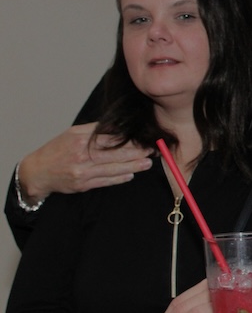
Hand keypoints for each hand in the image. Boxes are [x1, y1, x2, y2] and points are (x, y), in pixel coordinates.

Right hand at [18, 123, 152, 202]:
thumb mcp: (73, 133)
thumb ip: (95, 130)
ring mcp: (82, 173)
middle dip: (136, 153)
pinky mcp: (83, 185)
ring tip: (147, 163)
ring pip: (113, 169)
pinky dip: (119, 179)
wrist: (37, 172)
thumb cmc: (56, 150)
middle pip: (115, 155)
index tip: (143, 139)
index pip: (110, 140)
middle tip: (152, 151)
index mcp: (80, 141)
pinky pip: (105, 182)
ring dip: (133, 167)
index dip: (129, 140)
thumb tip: (117, 127)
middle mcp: (82, 157)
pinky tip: (131, 175)